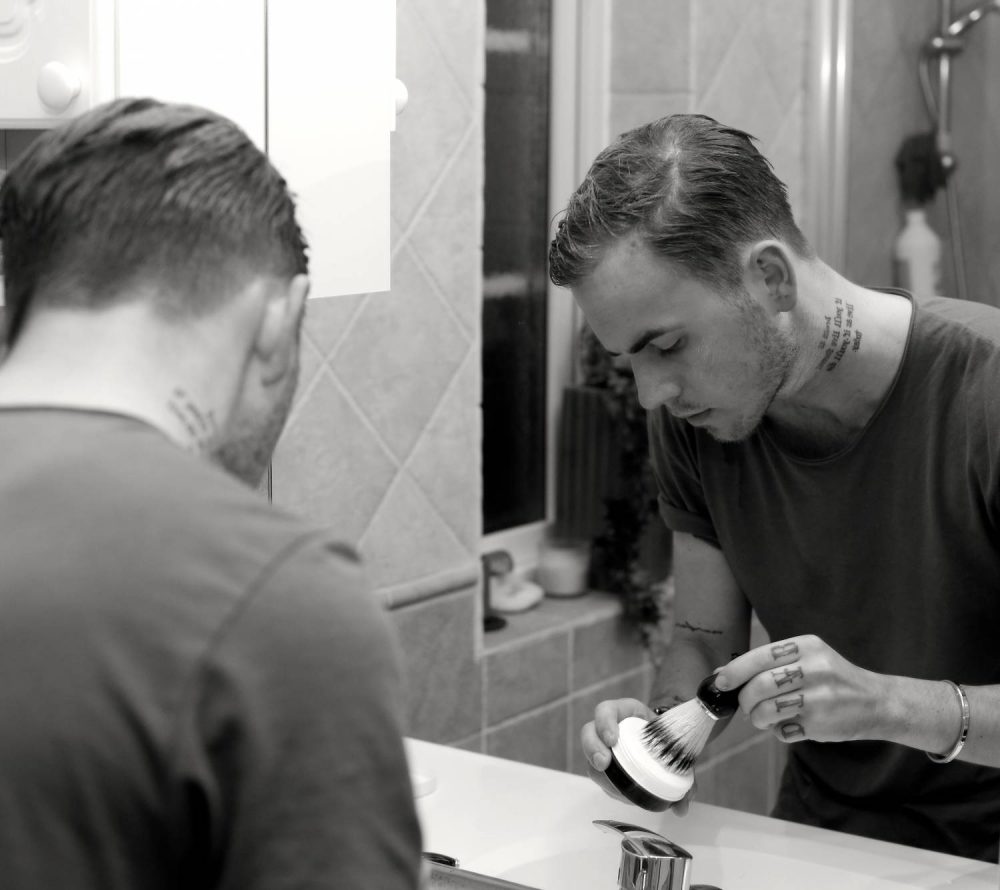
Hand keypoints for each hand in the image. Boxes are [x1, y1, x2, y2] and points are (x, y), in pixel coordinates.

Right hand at [580, 697, 696, 813]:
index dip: (605, 722)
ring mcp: (605, 748)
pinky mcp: (605, 766)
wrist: (669, 742)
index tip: (612, 739)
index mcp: (626, 713)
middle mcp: (611, 728)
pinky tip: (620, 793)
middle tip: (603, 764)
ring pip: (590, 756)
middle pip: (589, 732)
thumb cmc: (669, 740)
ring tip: (612, 786)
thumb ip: (684, 775)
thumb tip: (681, 808)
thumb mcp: (676, 746)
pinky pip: (599, 776)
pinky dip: (609, 787)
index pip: (606, 710)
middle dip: (592, 748)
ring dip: (598, 772)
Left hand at [715, 634, 886, 743]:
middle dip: (745, 700)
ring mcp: (819, 697)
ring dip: (757, 718)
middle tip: (746, 706)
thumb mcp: (807, 659)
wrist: (876, 702)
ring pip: (767, 710)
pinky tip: (789, 725)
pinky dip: (778, 731)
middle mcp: (814, 668)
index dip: (735, 670)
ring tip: (763, 718)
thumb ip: (769, 664)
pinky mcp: (821, 722)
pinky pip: (783, 730)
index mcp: (806, 646)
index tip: (721, 682)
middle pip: (759, 685)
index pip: (760, 656)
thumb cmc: (832, 679)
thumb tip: (724, 673)